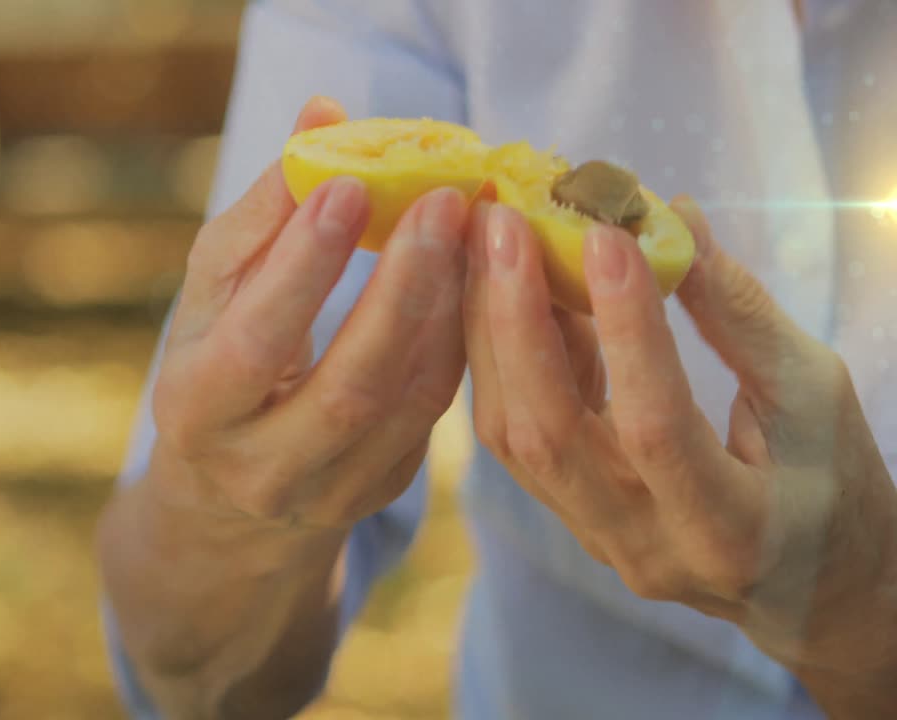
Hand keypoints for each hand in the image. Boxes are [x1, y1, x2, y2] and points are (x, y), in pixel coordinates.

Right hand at [148, 96, 472, 532]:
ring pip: (407, 404)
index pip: (255, 342)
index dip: (303, 266)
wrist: (229, 484)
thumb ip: (265, 209)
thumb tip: (324, 112)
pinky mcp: (377, 492)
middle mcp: (260, 468)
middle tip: (445, 201)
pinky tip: (471, 281)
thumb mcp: (216, 291)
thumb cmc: (218, 357)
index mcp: (197, 409)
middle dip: (403, 289)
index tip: (350, 186)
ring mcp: (327, 494)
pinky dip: (457, 341)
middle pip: (348, 388)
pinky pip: (432, 415)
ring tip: (472, 230)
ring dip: (449, 309)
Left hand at [464, 198, 896, 683]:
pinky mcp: (569, 518)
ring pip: (512, 435)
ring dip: (491, 333)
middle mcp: (644, 546)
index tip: (604, 236)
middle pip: (549, 434)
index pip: (655, 427)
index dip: (626, 329)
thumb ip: (739, 314)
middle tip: (502, 224)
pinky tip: (504, 290)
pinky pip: (514, 437)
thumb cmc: (831, 483)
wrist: (814, 589)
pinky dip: (504, 360)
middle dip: (516, 321)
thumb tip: (670, 214)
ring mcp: (594, 539)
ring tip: (487, 243)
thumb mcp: (814, 397)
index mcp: (728, 529)